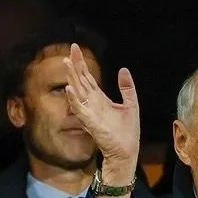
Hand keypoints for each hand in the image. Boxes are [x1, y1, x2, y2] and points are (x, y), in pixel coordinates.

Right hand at [63, 44, 139, 172]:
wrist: (126, 149)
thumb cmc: (127, 130)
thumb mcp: (131, 103)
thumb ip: (126, 87)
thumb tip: (123, 69)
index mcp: (99, 98)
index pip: (87, 77)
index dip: (81, 63)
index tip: (76, 48)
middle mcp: (91, 103)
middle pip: (80, 80)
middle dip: (74, 66)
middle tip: (68, 51)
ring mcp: (89, 112)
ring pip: (77, 91)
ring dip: (71, 77)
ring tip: (66, 63)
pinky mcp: (90, 122)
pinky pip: (79, 108)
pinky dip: (73, 99)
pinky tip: (69, 88)